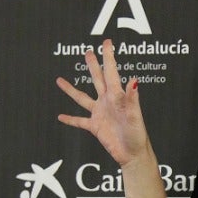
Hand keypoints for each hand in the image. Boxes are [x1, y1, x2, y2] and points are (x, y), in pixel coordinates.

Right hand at [56, 40, 150, 167]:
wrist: (133, 154)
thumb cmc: (137, 135)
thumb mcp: (135, 115)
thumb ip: (132, 98)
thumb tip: (134, 80)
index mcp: (117, 97)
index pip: (111, 72)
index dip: (109, 57)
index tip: (107, 42)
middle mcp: (107, 102)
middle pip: (97, 79)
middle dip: (93, 65)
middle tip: (88, 52)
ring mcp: (100, 113)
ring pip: (82, 98)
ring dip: (70, 89)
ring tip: (59, 80)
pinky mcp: (95, 127)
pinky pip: (79, 121)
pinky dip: (70, 119)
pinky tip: (60, 116)